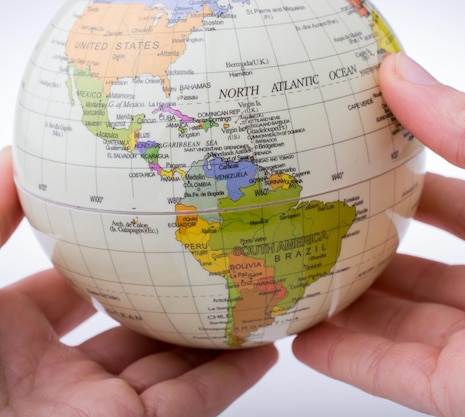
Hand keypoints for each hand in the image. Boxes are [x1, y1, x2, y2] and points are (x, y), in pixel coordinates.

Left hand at [0, 147, 276, 416]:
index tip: (146, 223)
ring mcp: (98, 410)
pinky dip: (231, 376)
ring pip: (173, 367)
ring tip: (253, 293)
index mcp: (7, 340)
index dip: (107, 257)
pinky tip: (261, 347)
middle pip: (132, 329)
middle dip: (171, 295)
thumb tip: (21, 156)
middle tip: (215, 253)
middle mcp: (56, 377)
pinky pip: (194, 403)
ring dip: (214, 335)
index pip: (70, 292)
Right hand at [293, 53, 464, 416]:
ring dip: (357, 302)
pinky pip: (398, 375)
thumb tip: (402, 77)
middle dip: (381, 246)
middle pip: (435, 269)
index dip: (420, 184)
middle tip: (327, 220)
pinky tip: (307, 335)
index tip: (367, 162)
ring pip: (408, 323)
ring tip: (304, 272)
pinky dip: (349, 358)